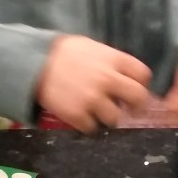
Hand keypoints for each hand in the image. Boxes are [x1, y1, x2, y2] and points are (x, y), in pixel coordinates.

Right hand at [37, 36, 151, 132]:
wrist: (34, 63)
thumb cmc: (64, 53)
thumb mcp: (93, 48)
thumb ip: (112, 61)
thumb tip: (126, 76)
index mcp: (114, 59)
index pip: (143, 75)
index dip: (141, 84)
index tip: (135, 89)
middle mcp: (108, 79)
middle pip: (138, 98)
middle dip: (135, 106)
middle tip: (128, 109)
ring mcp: (93, 99)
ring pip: (115, 118)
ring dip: (108, 117)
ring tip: (97, 112)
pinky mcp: (77, 115)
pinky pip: (93, 128)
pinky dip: (89, 125)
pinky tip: (82, 117)